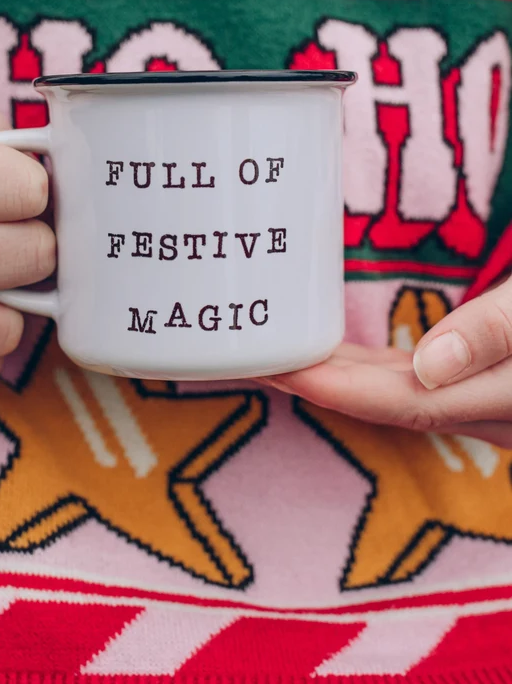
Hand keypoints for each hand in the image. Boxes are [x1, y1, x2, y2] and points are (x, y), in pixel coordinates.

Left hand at [263, 279, 511, 447]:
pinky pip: (413, 380)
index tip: (277, 370)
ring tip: (279, 356)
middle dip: (316, 384)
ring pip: (397, 393)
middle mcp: (489, 410)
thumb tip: (428, 365)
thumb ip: (495, 332)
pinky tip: (339, 354)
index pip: (400, 402)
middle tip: (254, 361)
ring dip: (337, 376)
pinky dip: (369, 367)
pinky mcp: (483, 380)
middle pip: (385, 403)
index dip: (332, 388)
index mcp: (502, 398)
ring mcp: (485, 398)